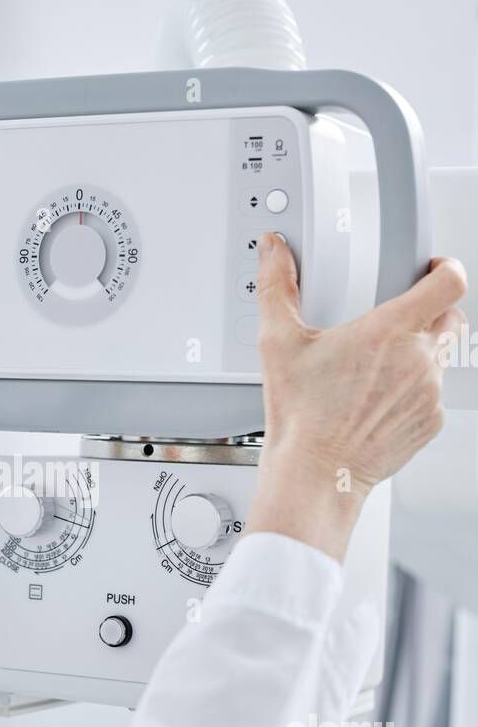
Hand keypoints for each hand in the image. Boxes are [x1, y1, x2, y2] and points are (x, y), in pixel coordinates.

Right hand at [246, 232, 466, 560]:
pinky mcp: (429, 423)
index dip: (446, 267)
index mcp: (390, 331)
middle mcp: (420, 360)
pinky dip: (415, 390)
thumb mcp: (278, 344)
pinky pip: (434, 394)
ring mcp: (430, 394)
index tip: (432, 269)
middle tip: (400, 320)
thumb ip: (277, 288)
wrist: (315, 475)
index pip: (450, 281)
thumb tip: (273, 251)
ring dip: (422, 353)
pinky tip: (380, 398)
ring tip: (380, 367)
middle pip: (453, 317)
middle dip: (433, 312)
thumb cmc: (301, 418)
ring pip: (444, 357)